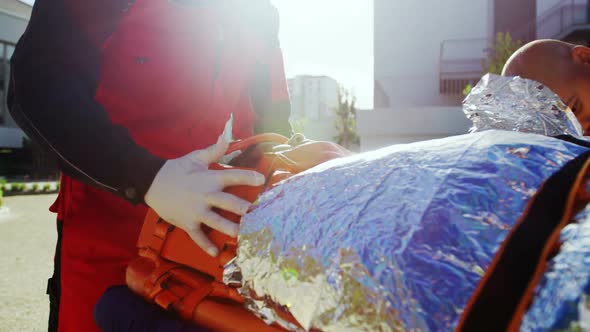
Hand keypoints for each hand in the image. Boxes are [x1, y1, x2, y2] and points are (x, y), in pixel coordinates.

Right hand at [144, 129, 264, 256]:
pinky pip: (197, 236)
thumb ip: (215, 149)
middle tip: (259, 215)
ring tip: (244, 236)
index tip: (262, 179)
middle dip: (244, 209)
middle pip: (229, 203)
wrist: (151, 183)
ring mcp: (196, 211)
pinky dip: (206, 245)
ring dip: (231, 229)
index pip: (233, 176)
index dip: (249, 176)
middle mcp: (206, 195)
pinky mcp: (187, 222)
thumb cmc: (177, 169)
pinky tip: (216, 253)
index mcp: (210, 178)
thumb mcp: (196, 157)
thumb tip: (227, 134)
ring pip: (217, 221)